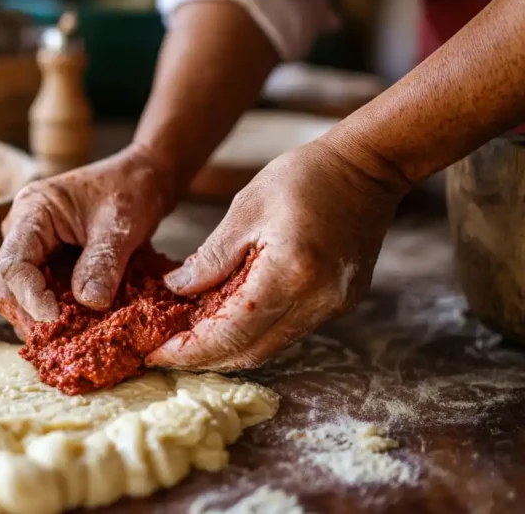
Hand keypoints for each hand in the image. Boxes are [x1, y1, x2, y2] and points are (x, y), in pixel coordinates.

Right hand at [0, 146, 174, 337]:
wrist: (143, 177)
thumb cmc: (130, 190)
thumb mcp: (121, 225)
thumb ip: (104, 261)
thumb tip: (89, 302)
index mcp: (32, 211)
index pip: (14, 263)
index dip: (30, 297)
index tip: (55, 319)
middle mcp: (23, 231)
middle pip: (9, 285)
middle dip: (31, 316)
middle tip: (60, 341)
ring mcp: (34, 248)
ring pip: (22, 295)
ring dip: (43, 320)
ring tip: (71, 339)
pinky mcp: (50, 262)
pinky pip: (44, 293)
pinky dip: (58, 313)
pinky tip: (78, 330)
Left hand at [145, 138, 405, 371]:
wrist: (367, 167)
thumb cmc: (304, 177)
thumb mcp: (245, 209)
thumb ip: (212, 257)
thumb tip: (177, 290)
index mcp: (290, 273)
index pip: (231, 331)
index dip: (190, 348)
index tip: (156, 353)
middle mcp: (316, 300)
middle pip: (251, 351)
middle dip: (204, 358)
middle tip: (165, 353)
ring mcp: (333, 306)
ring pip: (270, 347)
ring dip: (228, 349)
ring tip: (189, 340)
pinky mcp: (339, 303)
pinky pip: (289, 331)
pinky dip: (254, 333)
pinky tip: (227, 322)